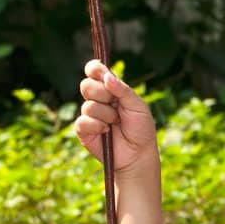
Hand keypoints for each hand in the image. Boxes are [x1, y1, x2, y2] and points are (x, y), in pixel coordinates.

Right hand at [74, 60, 158, 175]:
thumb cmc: (141, 129)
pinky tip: (106, 132)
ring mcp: (89, 114)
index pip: (95, 71)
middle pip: (86, 85)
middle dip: (102, 94)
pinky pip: (83, 121)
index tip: (99, 71)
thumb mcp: (138, 106)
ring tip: (116, 123)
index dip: (94, 68)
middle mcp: (97, 99)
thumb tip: (107, 76)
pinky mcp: (84, 130)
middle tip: (115, 105)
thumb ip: (123, 90)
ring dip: (106, 115)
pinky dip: (97, 126)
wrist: (138, 155)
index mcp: (110, 89)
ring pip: (88, 105)